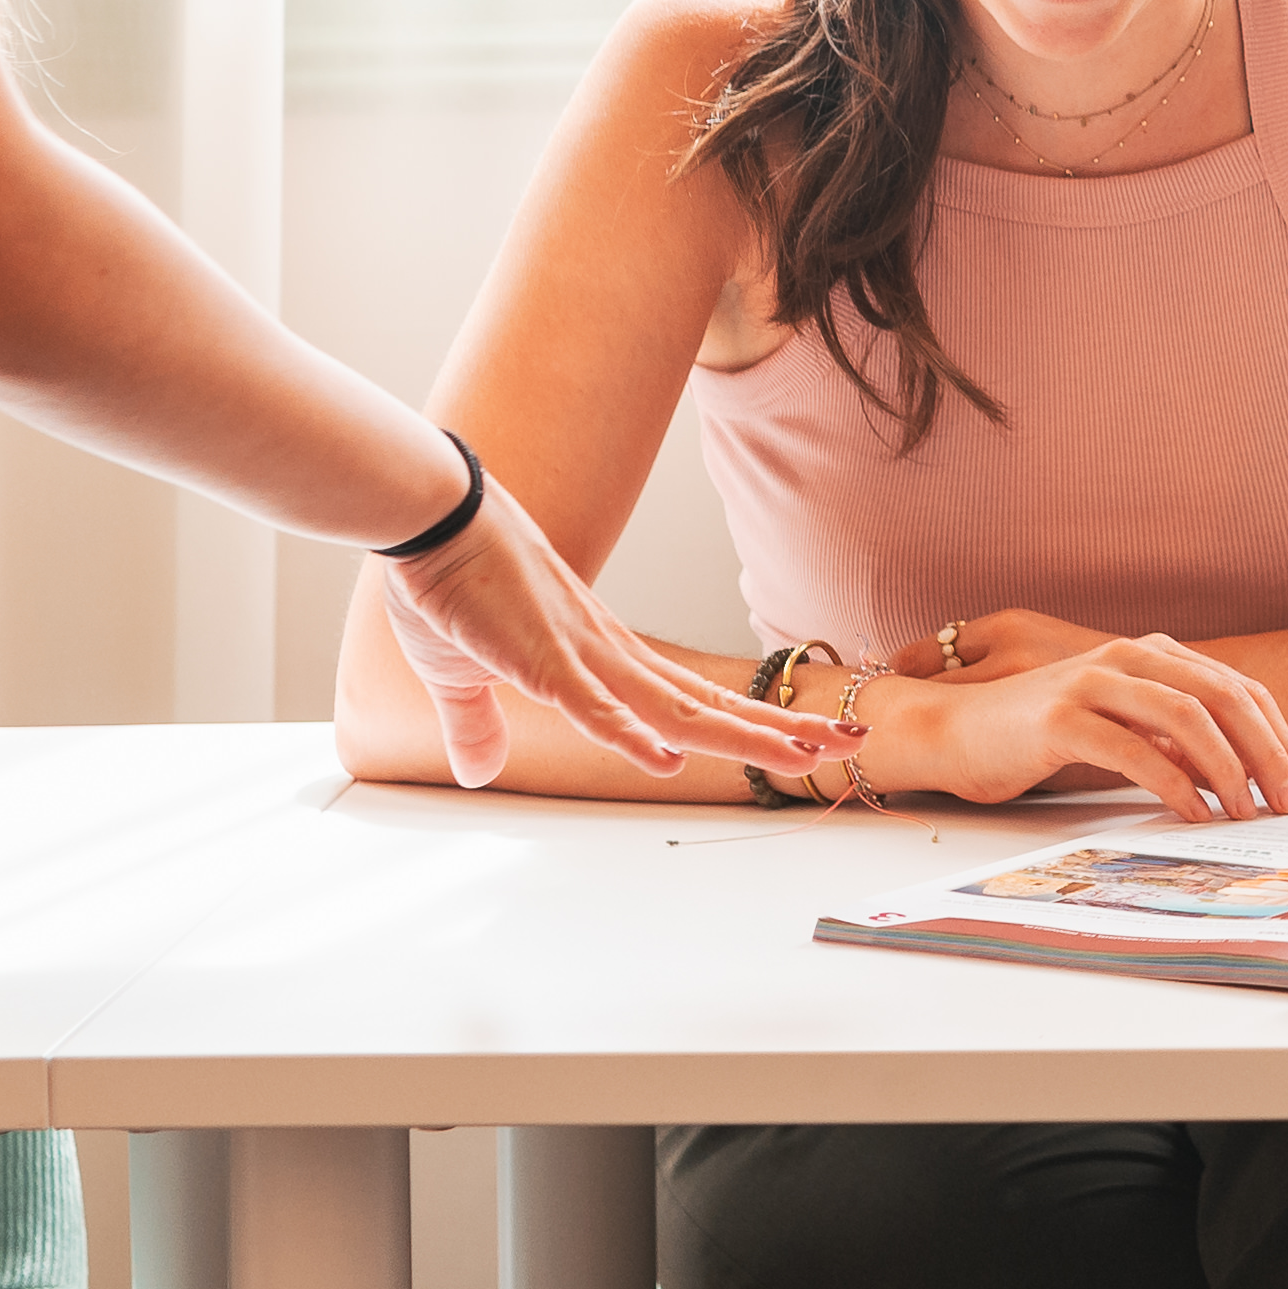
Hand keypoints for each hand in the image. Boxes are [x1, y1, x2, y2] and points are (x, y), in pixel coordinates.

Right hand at [380, 473, 836, 786]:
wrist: (433, 518)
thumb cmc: (452, 586)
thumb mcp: (464, 675)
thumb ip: (478, 723)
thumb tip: (479, 770)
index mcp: (603, 661)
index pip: (691, 701)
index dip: (750, 724)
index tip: (807, 740)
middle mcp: (611, 658)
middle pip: (709, 705)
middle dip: (781, 728)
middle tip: (854, 742)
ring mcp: (583, 656)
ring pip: (676, 709)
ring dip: (742, 735)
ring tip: (808, 754)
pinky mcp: (542, 658)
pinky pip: (593, 705)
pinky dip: (630, 735)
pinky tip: (667, 759)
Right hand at [875, 626, 1287, 822]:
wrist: (952, 732)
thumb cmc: (1035, 736)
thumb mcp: (1117, 728)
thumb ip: (1168, 738)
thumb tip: (1233, 774)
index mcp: (1148, 653)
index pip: (1237, 687)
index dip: (1276, 734)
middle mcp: (1126, 657)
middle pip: (1223, 697)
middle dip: (1266, 753)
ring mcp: (1092, 683)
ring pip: (1186, 718)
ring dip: (1227, 769)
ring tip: (1245, 812)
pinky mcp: (1061, 720)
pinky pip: (1135, 750)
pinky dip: (1174, 784)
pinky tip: (1194, 813)